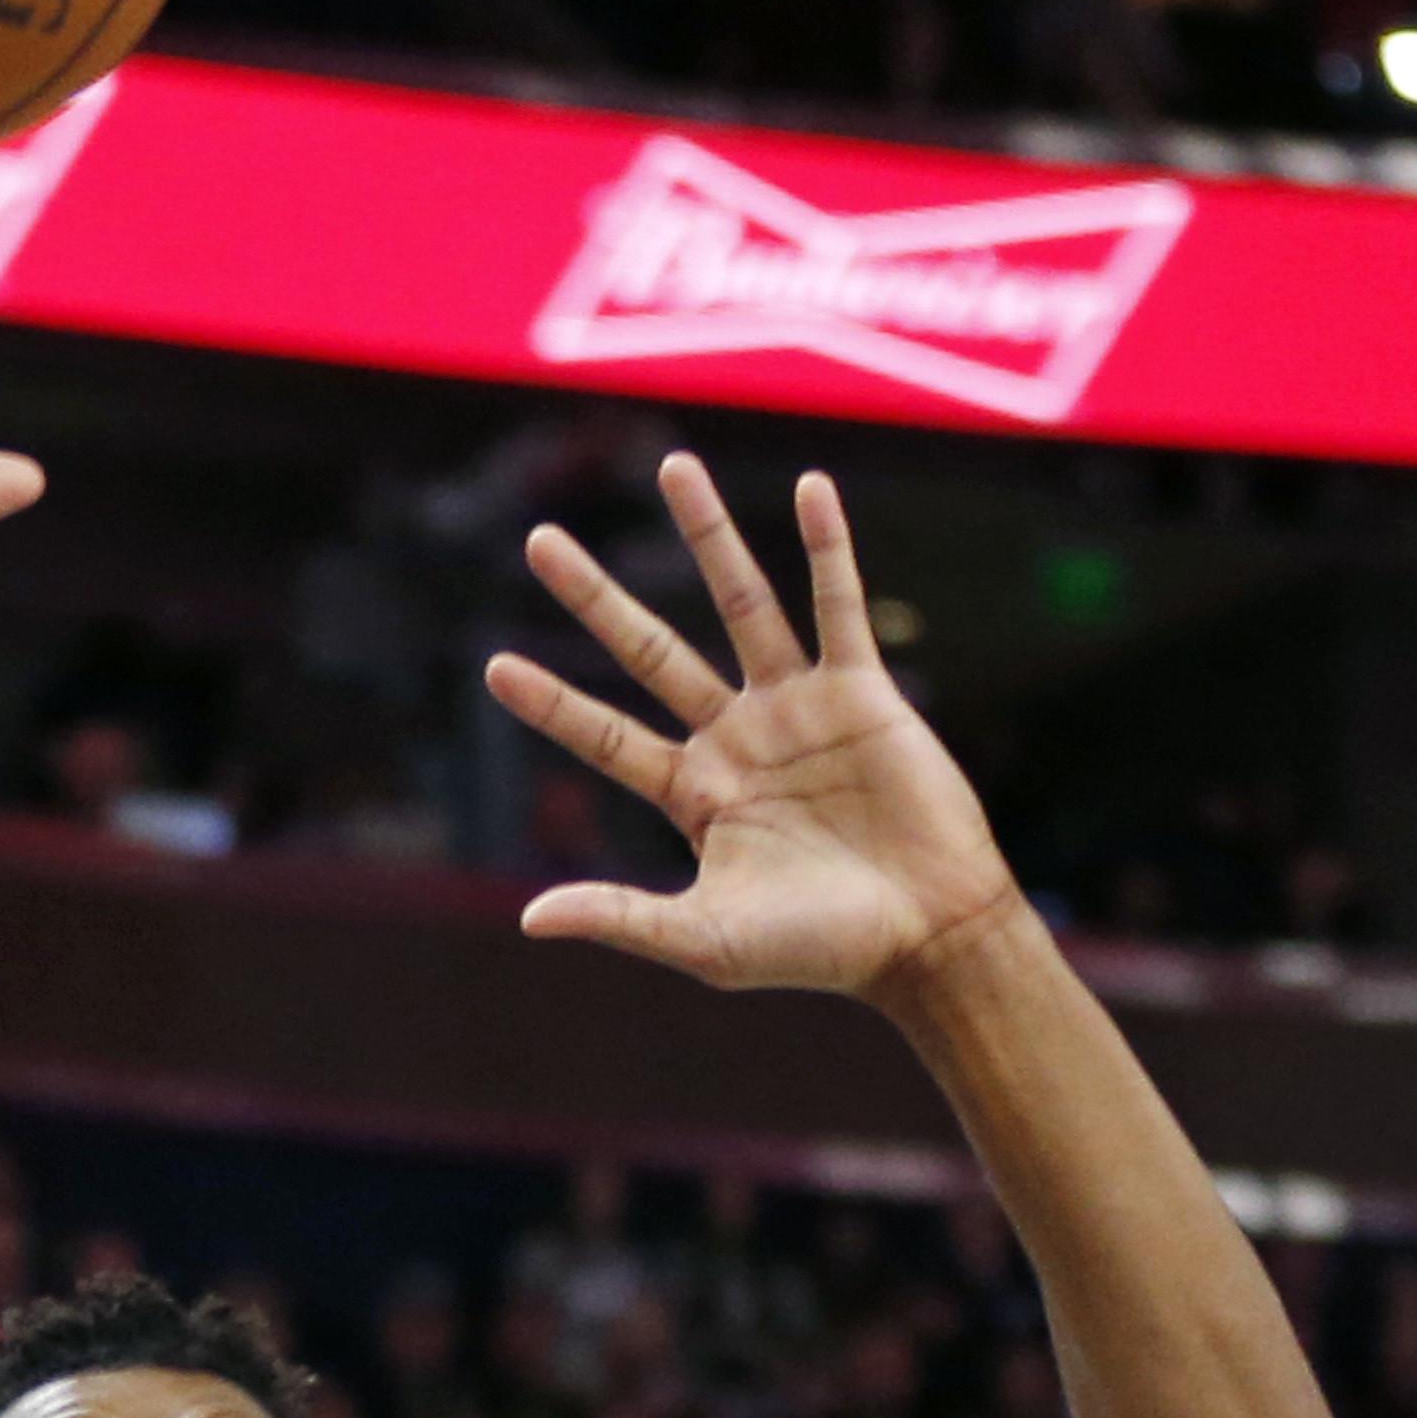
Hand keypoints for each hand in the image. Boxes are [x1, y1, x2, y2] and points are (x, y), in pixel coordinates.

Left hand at [485, 457, 1029, 1010]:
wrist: (923, 935)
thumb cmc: (815, 950)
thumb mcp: (705, 939)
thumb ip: (622, 917)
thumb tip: (529, 918)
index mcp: (692, 795)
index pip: (603, 737)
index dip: (552, 703)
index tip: (493, 666)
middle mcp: (734, 738)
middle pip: (649, 651)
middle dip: (595, 598)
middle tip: (539, 540)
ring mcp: (796, 707)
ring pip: (740, 601)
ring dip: (707, 535)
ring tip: (671, 466)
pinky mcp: (860, 690)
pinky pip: (839, 603)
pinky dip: (827, 546)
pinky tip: (809, 488)